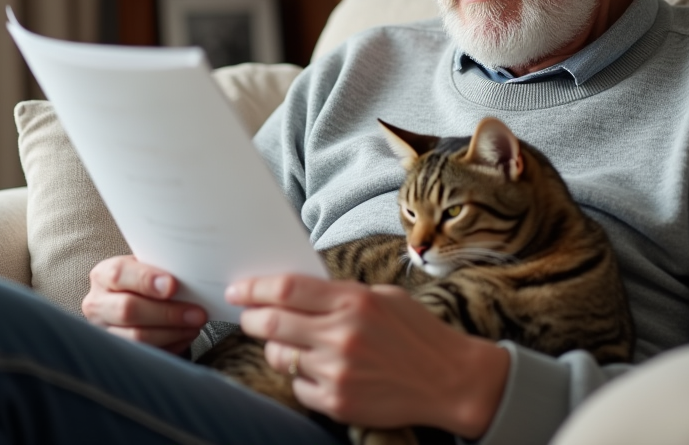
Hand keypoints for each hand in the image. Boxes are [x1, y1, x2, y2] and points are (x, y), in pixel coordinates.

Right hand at [83, 255, 206, 353]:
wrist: (133, 300)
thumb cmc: (144, 282)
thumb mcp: (147, 268)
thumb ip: (161, 270)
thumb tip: (190, 276)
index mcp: (103, 275)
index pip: (119, 274)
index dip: (146, 280)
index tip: (173, 285)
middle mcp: (97, 304)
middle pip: (127, 309)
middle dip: (167, 313)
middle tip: (196, 313)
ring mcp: (103, 332)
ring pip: (136, 337)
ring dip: (172, 332)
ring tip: (194, 325)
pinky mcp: (115, 352)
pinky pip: (144, 354)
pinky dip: (170, 346)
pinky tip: (185, 336)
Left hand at [225, 275, 509, 438]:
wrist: (450, 380)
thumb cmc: (418, 334)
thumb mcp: (383, 297)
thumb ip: (340, 294)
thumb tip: (296, 292)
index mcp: (353, 301)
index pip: (287, 289)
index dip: (255, 287)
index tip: (239, 289)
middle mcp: (342, 335)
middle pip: (272, 323)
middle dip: (251, 318)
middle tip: (247, 315)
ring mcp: (338, 372)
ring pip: (280, 357)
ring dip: (275, 348)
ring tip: (288, 343)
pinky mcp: (338, 402)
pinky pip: (298, 387)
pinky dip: (300, 377)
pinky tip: (317, 370)